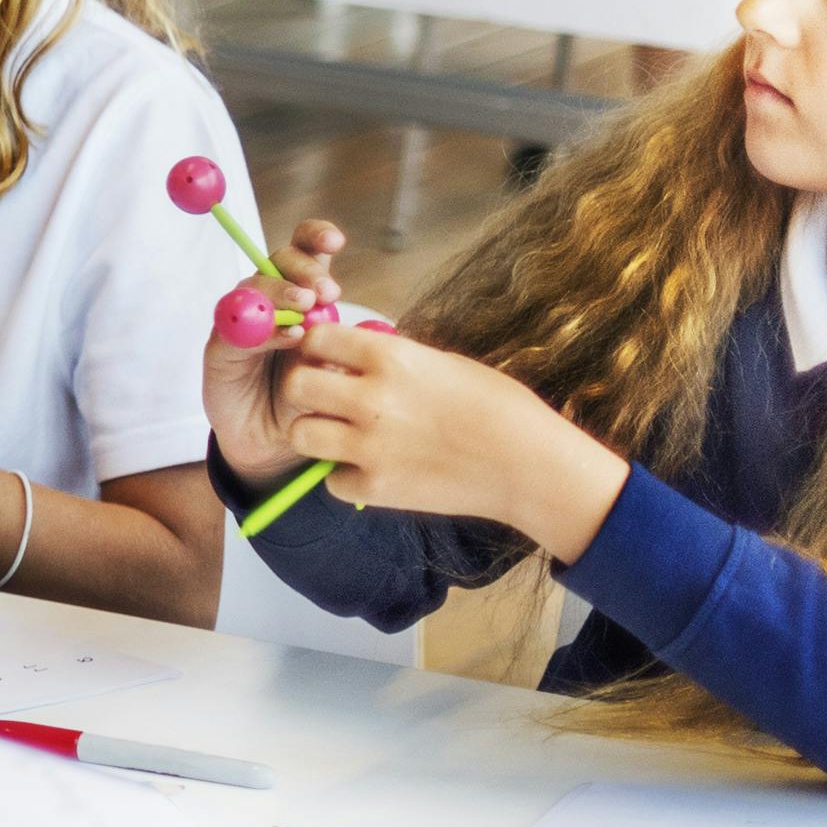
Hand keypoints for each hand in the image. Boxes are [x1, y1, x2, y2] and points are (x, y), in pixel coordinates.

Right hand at [205, 220, 353, 484]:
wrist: (276, 444)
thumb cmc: (311, 401)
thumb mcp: (337, 370)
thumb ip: (342, 346)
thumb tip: (356, 326)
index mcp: (303, 298)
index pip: (306, 253)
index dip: (316, 238)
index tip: (335, 241)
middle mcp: (270, 302)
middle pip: (278, 261)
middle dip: (303, 268)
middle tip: (326, 291)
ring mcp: (243, 321)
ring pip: (253, 287)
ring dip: (280, 290)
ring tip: (307, 306)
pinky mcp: (221, 347)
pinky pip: (235, 327)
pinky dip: (262, 327)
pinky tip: (288, 336)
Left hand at [275, 321, 630, 559]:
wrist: (531, 465)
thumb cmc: (499, 406)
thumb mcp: (444, 363)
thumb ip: (393, 359)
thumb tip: (355, 356)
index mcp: (390, 358)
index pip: (316, 339)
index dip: (316, 348)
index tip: (326, 359)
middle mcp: (371, 399)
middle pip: (295, 385)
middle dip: (303, 390)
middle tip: (323, 400)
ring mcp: (370, 446)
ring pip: (298, 435)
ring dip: (314, 434)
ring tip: (340, 436)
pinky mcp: (376, 487)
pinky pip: (331, 480)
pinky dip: (345, 477)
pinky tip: (371, 470)